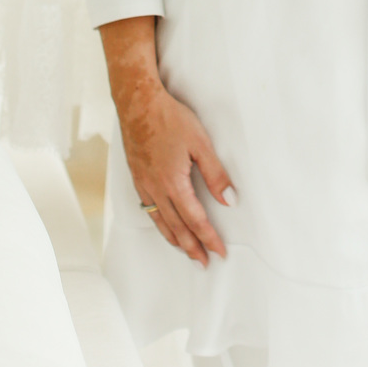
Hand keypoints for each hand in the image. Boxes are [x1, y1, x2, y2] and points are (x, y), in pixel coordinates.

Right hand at [119, 77, 234, 266]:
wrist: (137, 104)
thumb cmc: (170, 119)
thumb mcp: (200, 143)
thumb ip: (216, 174)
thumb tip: (230, 200)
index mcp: (174, 184)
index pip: (196, 220)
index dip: (209, 238)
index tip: (219, 252)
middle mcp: (156, 190)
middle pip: (177, 228)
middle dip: (192, 247)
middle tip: (204, 262)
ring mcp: (144, 185)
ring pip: (160, 222)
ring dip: (175, 240)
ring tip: (186, 251)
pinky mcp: (137, 178)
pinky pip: (148, 209)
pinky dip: (159, 224)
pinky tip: (164, 224)